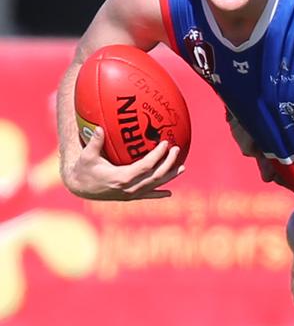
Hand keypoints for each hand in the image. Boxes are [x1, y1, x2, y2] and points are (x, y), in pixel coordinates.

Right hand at [65, 127, 183, 199]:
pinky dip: (159, 194)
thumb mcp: (87, 156)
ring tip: (182, 167)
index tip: (165, 143)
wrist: (79, 188)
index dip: (158, 155)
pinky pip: (148, 196)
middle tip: (176, 149)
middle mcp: (130, 188)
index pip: (146, 166)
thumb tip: (99, 127)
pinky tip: (169, 193)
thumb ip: (95, 142)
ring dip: (169, 176)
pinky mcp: (130, 198)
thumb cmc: (83, 169)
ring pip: (155, 185)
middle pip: (156, 176)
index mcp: (122, 178)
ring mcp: (131, 195)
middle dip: (169, 163)